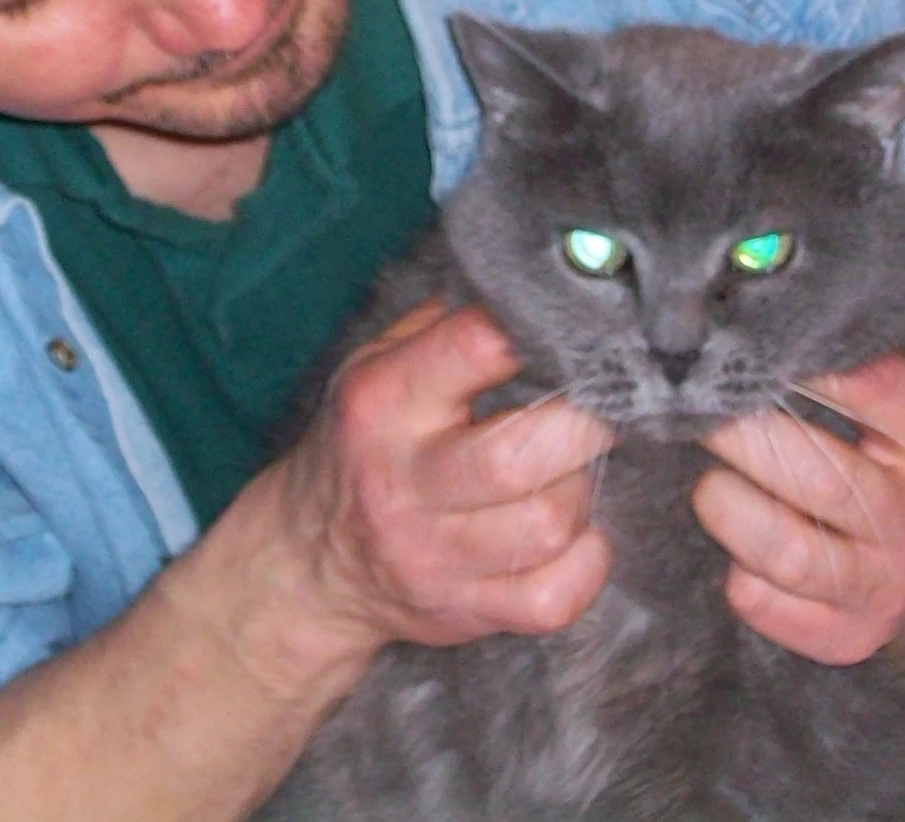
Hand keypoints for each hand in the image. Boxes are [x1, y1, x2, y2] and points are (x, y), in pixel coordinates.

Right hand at [275, 300, 615, 657]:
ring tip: (571, 471)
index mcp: (383, 403)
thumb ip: (444, 326)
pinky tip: (570, 534)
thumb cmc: (361, 444)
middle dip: (583, 423)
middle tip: (595, 410)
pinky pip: (555, 596)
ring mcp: (434, 555)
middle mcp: (404, 481)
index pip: (476, 347)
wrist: (309, 561)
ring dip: (581, 491)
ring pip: (549, 523)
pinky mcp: (464, 611)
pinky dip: (585, 561)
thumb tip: (536, 294)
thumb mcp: (374, 366)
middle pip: (522, 454)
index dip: (541, 333)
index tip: (571, 335)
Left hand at [693, 320, 904, 668]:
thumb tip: (819, 257)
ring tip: (704, 475)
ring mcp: (890, 584)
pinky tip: (727, 540)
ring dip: (727, 506)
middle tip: (693, 402)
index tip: (746, 339)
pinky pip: (772, 607)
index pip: (873, 391)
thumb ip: (883, 324)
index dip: (802, 361)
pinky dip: (738, 575)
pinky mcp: (852, 634)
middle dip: (740, 433)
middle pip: (816, 475)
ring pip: (788, 550)